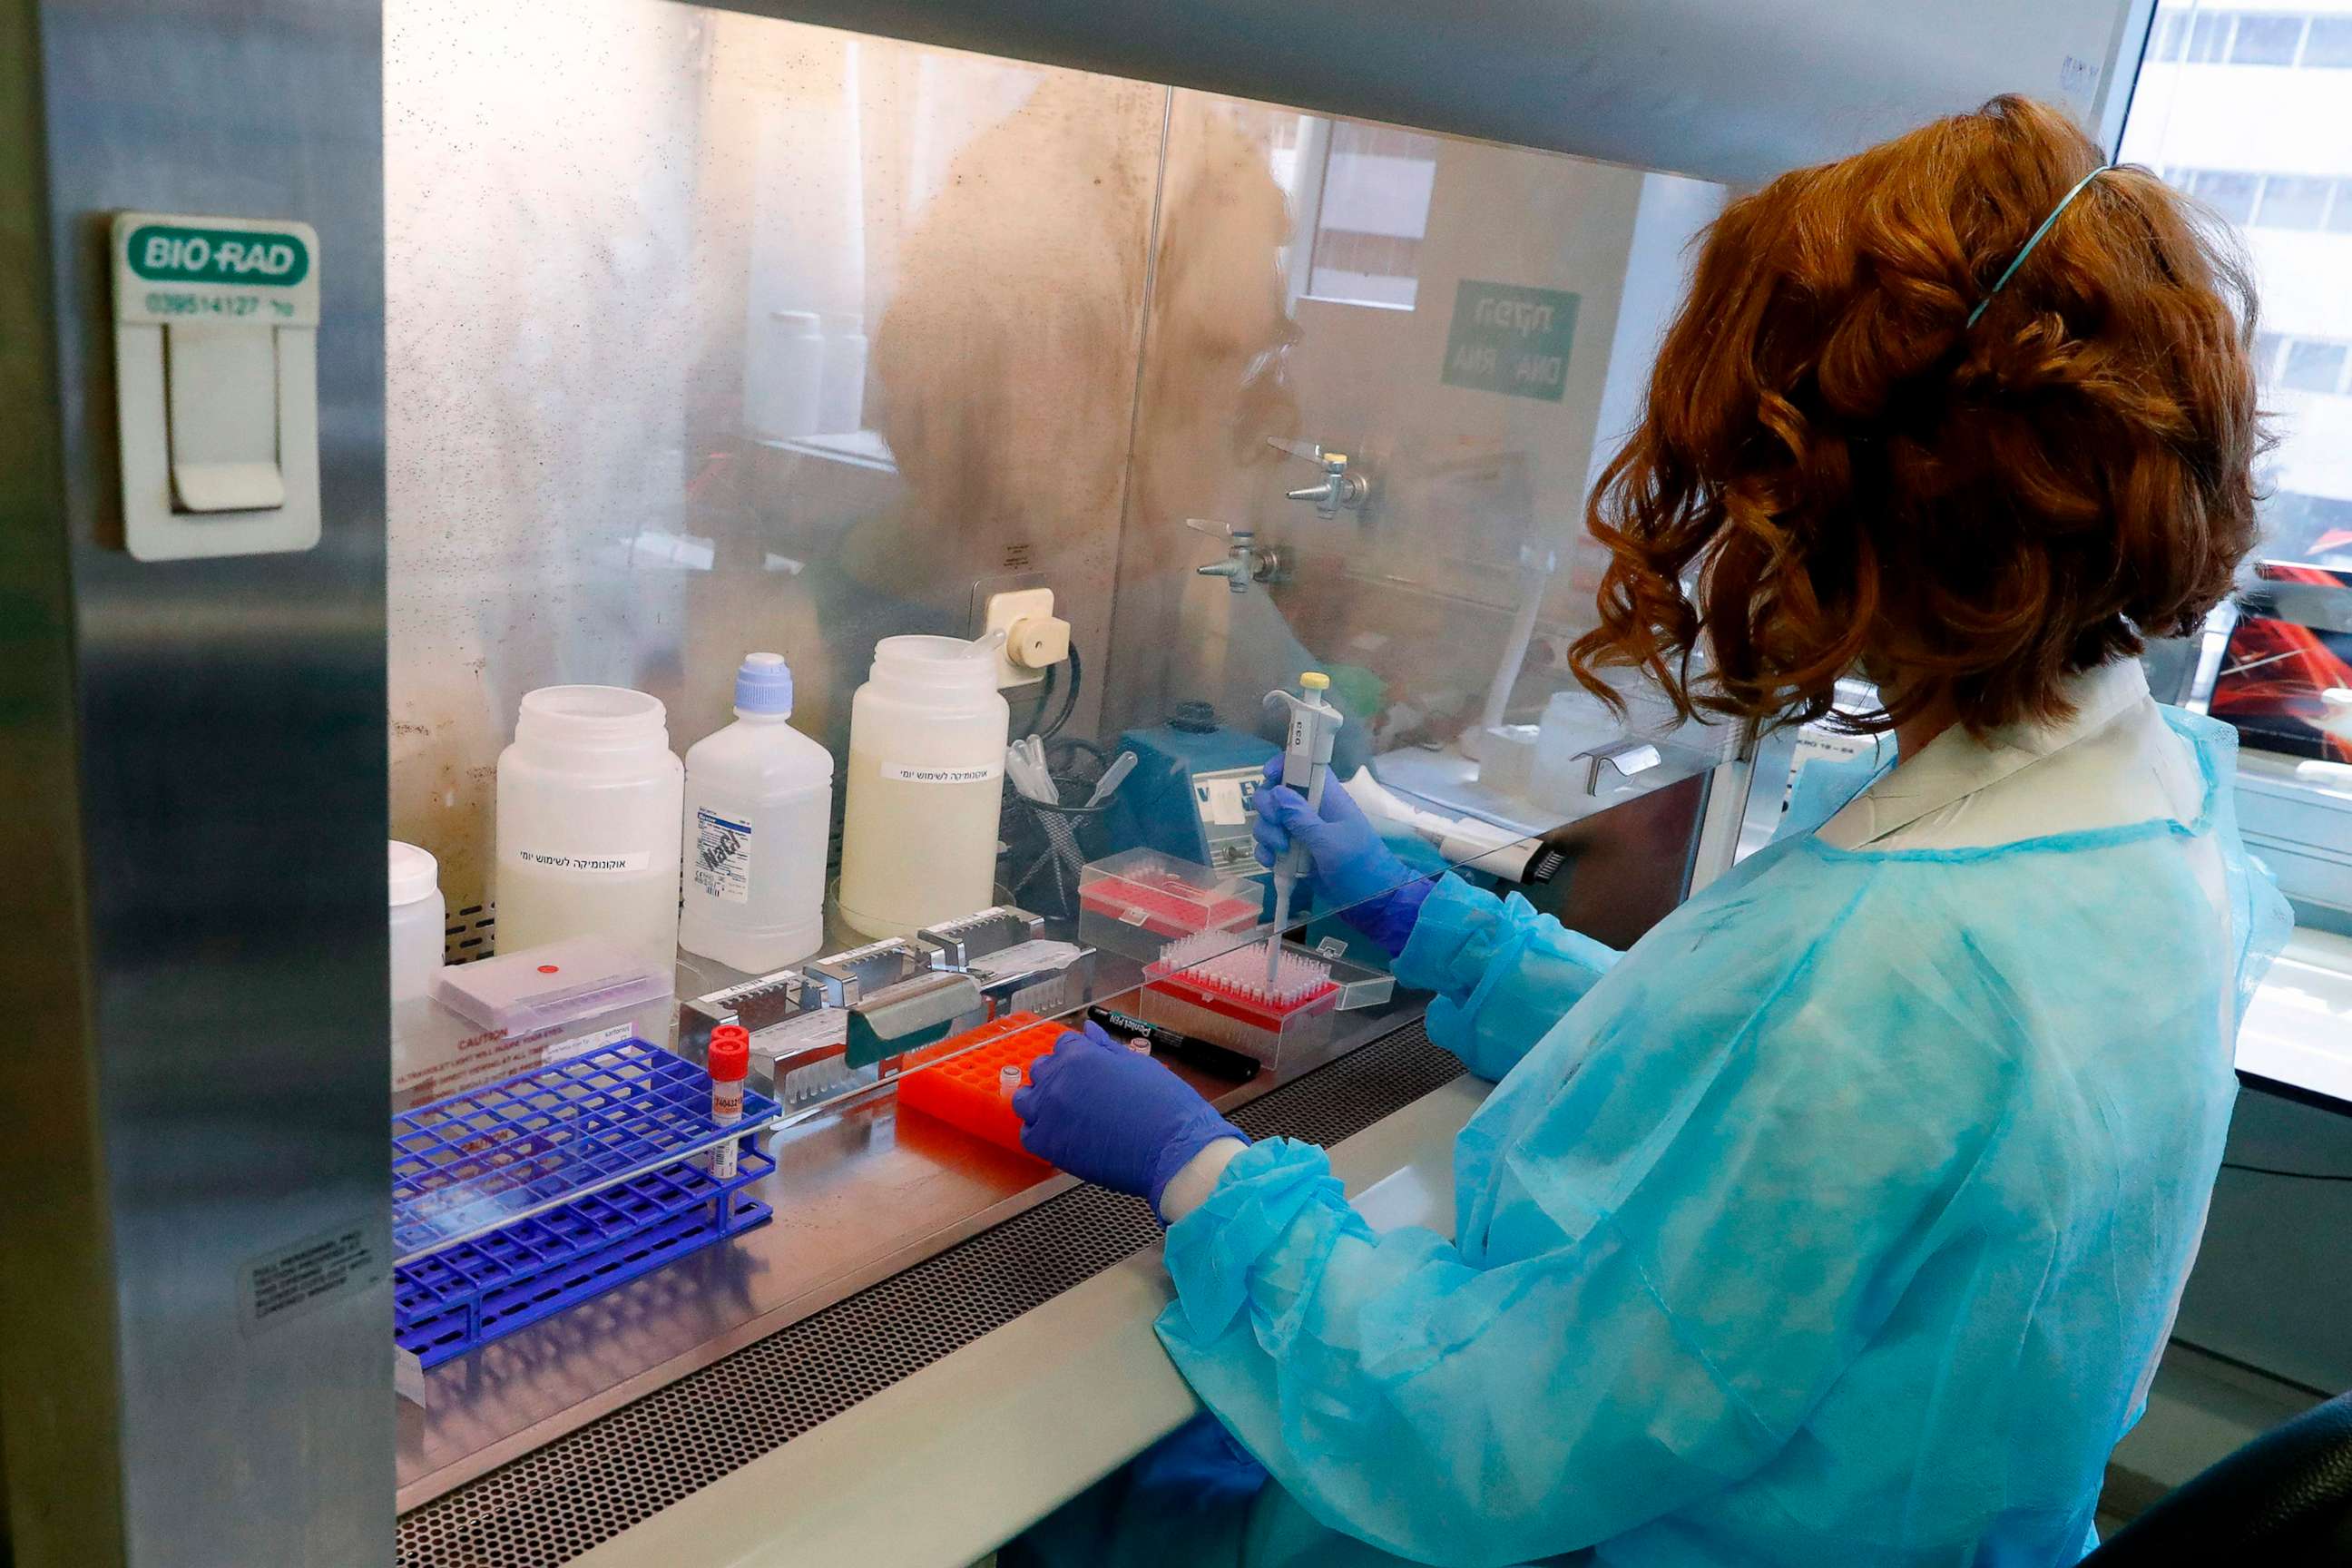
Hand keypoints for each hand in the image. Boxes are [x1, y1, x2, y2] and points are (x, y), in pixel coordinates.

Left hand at [1014, 1022, 1243, 1218]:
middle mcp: (1058, 1079)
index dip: (1076, 1058)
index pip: (1064, 1045)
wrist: (1174, 1150)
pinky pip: (1029, 1134)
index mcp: (1082, 1055)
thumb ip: (1106, 1048)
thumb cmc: (1166, 1105)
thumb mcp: (1138, 1065)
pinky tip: (1061, 1137)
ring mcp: (1049, 1112)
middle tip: (1081, 1095)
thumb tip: (1088, 1029)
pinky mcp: (1049, 1144)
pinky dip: (1040, 1133)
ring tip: (1064, 1116)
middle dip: (1056, 1077)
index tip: (1088, 1072)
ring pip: (1026, 1100)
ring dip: (1039, 1103)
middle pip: (1042, 1069)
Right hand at [1253, 761, 1432, 955]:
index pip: (1302, 767)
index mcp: (1327, 797)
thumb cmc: (1358, 866)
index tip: (1268, 777)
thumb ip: (1301, 818)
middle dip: (1268, 809)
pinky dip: (1266, 852)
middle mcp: (1311, 810)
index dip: (1283, 765)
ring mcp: (1301, 832)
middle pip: (1276, 793)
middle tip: (1279, 828)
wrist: (1371, 901)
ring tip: (1281, 852)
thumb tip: (1275, 792)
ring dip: (1267, 834)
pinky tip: (1272, 863)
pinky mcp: (1294, 853)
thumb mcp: (1330, 842)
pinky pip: (1270, 844)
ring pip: (1269, 820)